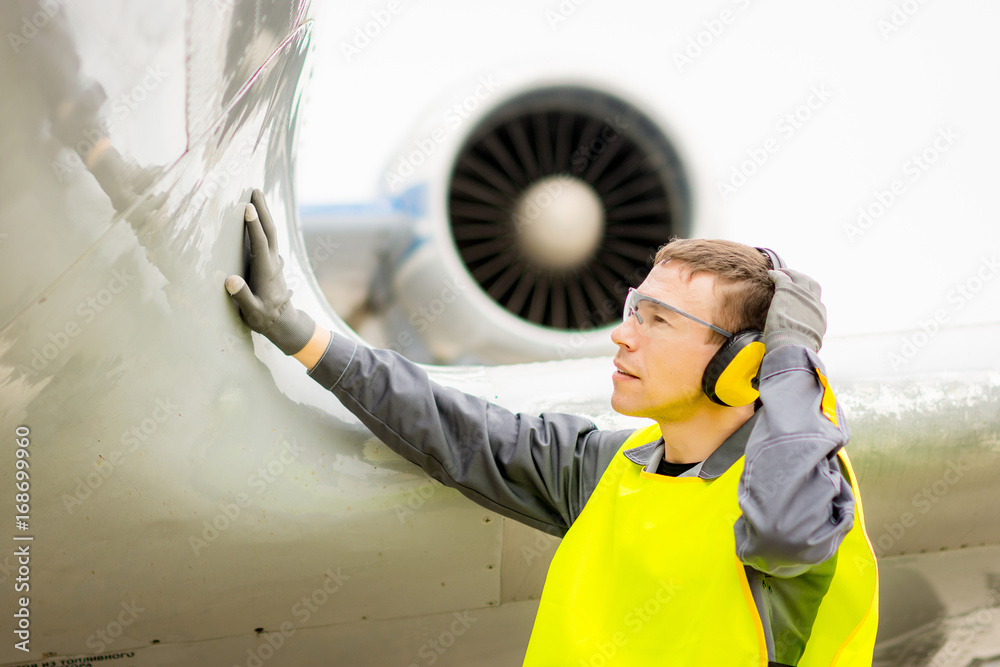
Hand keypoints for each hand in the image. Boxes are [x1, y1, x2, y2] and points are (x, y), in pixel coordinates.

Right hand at [225, 189, 315, 354]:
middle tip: (254, 189)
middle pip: (270, 231)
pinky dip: (263, 225)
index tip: (248, 207)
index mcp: (266, 271)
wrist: (284, 322)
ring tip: (255, 195)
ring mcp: (275, 261)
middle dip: (262, 210)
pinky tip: (257, 218)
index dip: (254, 226)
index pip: (261, 243)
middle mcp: (273, 262)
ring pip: (271, 232)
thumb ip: (242, 297)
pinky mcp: (272, 262)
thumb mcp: (253, 312)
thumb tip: (229, 279)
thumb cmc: (265, 318)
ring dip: (264, 213)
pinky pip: (268, 238)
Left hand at [763, 269, 825, 352]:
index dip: (807, 296)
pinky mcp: (788, 290)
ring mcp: (802, 295)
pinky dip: (777, 274)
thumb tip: (806, 347)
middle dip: (803, 280)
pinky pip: (783, 277)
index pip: (816, 301)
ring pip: (799, 277)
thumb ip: (808, 339)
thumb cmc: (797, 350)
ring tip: (781, 272)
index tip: (799, 296)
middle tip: (793, 278)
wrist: (793, 346)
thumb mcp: (809, 345)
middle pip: (811, 284)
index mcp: (820, 316)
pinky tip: (770, 274)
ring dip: (790, 273)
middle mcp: (814, 302)